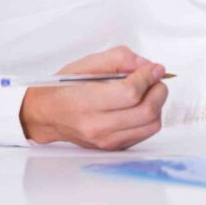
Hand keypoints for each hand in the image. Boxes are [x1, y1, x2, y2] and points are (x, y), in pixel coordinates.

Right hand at [19, 45, 168, 150]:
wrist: (47, 115)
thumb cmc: (64, 88)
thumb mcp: (87, 63)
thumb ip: (120, 59)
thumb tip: (147, 66)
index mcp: (86, 103)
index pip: (130, 93)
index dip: (148, 77)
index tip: (154, 68)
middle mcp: (97, 126)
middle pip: (146, 111)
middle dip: (158, 89)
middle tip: (155, 78)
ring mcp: (107, 141)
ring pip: (151, 125)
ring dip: (157, 104)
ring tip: (147, 92)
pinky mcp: (114, 147)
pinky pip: (145, 133)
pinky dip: (149, 117)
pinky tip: (138, 105)